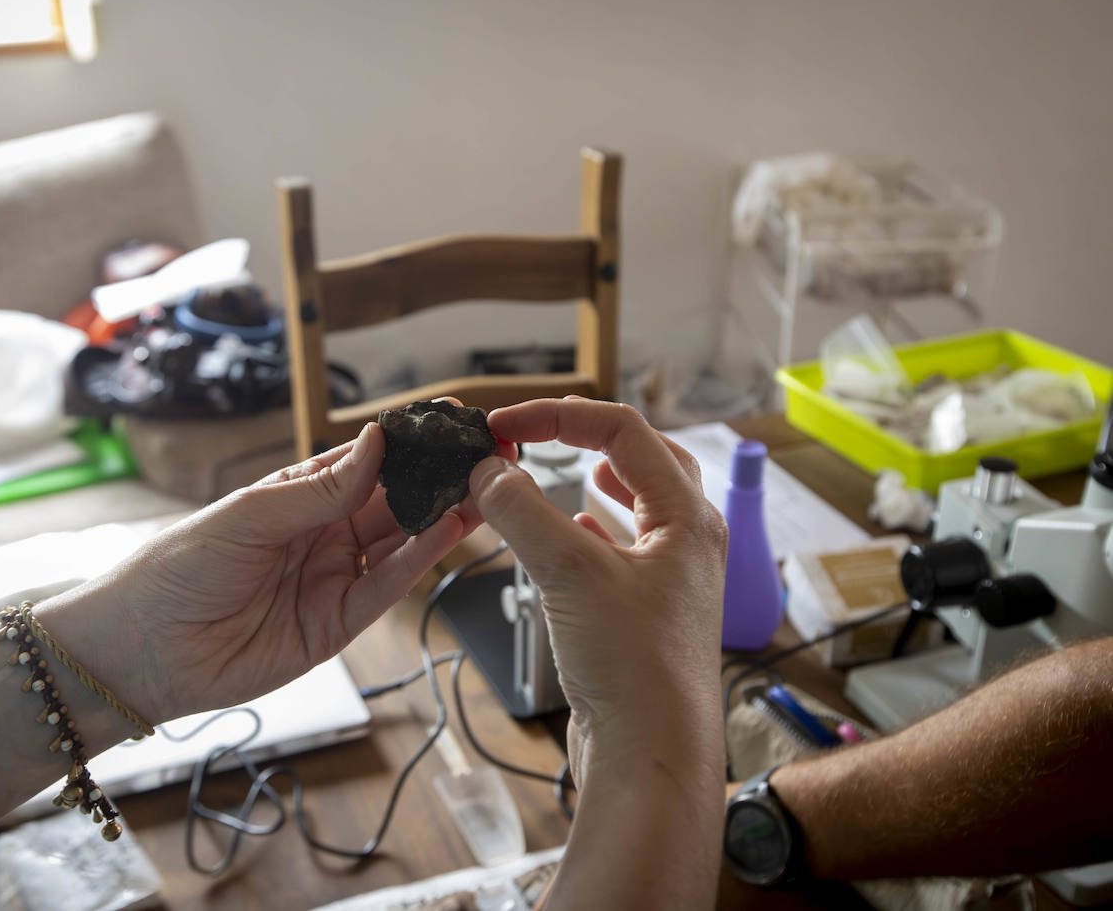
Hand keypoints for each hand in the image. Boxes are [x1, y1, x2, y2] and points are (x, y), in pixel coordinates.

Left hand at [59, 399, 510, 723]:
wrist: (143, 649)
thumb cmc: (177, 569)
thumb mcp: (249, 515)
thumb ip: (320, 489)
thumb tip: (376, 442)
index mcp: (298, 497)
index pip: (365, 463)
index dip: (407, 444)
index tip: (448, 421)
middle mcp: (322, 534)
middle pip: (394, 502)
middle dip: (437, 479)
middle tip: (484, 456)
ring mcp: (333, 578)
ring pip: (402, 543)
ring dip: (442, 516)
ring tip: (484, 488)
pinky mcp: (338, 624)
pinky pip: (387, 588)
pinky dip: (422, 560)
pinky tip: (450, 530)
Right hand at [467, 396, 727, 786]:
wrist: (653, 758)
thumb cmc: (634, 667)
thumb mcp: (569, 573)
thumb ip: (521, 512)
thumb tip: (486, 472)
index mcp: (686, 516)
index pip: (622, 431)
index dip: (557, 417)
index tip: (502, 427)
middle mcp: (688, 542)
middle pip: (644, 460)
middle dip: (587, 439)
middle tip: (535, 436)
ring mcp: (671, 581)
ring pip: (637, 507)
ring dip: (596, 481)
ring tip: (566, 469)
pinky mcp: (647, 615)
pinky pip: (623, 552)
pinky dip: (591, 531)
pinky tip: (568, 535)